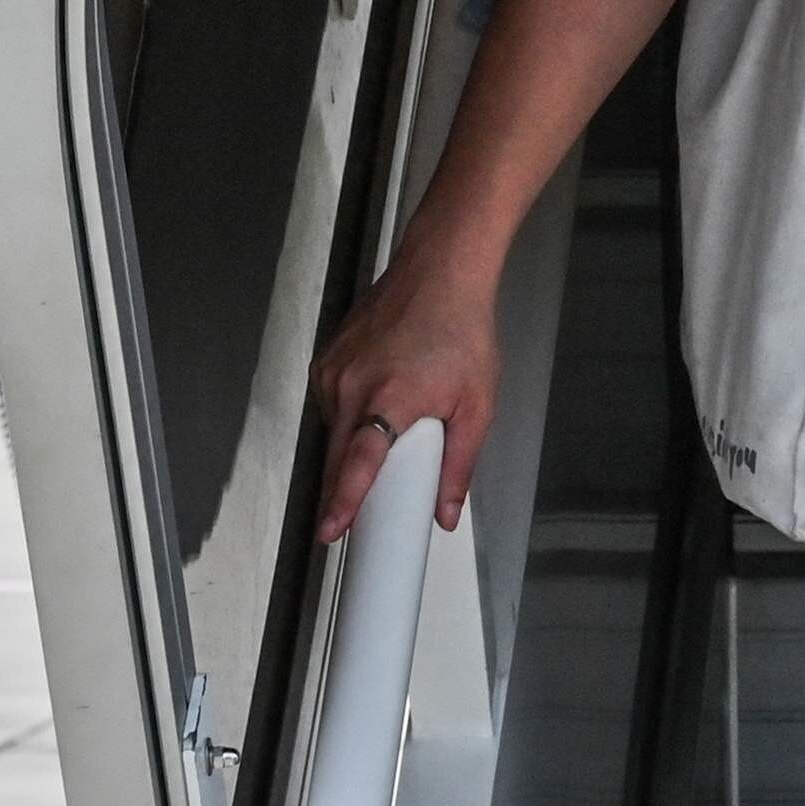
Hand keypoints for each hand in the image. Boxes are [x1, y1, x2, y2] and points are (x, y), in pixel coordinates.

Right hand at [306, 248, 500, 540]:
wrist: (439, 272)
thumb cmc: (465, 334)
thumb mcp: (477, 406)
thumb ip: (460, 465)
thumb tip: (445, 516)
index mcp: (390, 400)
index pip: (357, 464)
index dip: (343, 503)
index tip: (329, 534)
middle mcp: (351, 385)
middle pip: (336, 456)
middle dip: (340, 491)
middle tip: (349, 523)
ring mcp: (333, 369)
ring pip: (332, 430)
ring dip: (348, 451)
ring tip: (376, 458)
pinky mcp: (326, 358)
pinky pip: (330, 404)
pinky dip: (347, 420)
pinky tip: (372, 417)